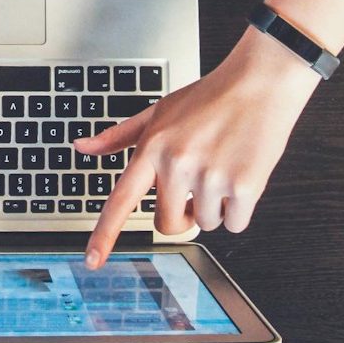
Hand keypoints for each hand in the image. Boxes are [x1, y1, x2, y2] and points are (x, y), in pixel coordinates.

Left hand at [72, 28, 321, 268]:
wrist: (261, 82)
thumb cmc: (210, 97)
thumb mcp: (158, 111)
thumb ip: (119, 136)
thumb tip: (82, 147)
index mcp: (153, 148)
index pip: (121, 200)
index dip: (104, 234)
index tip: (93, 260)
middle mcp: (178, 164)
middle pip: (168, 224)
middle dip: (182, 215)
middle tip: (196, 188)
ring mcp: (211, 176)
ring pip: (205, 224)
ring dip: (215, 207)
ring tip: (222, 168)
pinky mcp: (244, 186)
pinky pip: (235, 224)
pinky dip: (240, 209)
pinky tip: (241, 175)